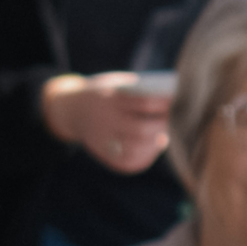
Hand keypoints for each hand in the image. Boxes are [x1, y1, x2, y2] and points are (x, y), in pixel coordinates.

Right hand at [42, 73, 171, 175]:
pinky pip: (124, 161)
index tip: (176, 99)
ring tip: (165, 133)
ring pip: (133, 147)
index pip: (142, 102)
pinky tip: (155, 146)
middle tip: (175, 119)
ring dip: (154, 142)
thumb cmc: (105, 93)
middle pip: (139, 129)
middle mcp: (105, 119)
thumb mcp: (117, 84)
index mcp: (109, 98)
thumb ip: (139, 91)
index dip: (162, 102)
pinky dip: (144, 157)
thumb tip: (173, 99)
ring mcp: (102, 138)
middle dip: (161, 125)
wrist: (71, 108)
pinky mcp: (102, 151)